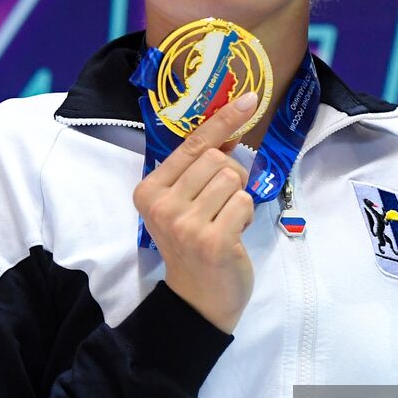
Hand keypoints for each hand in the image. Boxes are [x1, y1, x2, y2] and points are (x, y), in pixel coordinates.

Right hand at [134, 92, 258, 332]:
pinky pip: (244, 202)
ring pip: (233, 179)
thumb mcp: (185, 203)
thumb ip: (199, 167)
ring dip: (238, 199)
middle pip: (217, 159)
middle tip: (221, 205)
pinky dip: (245, 216)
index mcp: (149, 190)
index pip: (192, 144)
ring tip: (224, 222)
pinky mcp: (212, 240)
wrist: (198, 298)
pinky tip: (231, 235)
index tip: (249, 98)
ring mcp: (185, 224)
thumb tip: (231, 123)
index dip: (223, 120)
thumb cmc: (194, 244)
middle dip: (231, 176)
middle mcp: (161, 205)